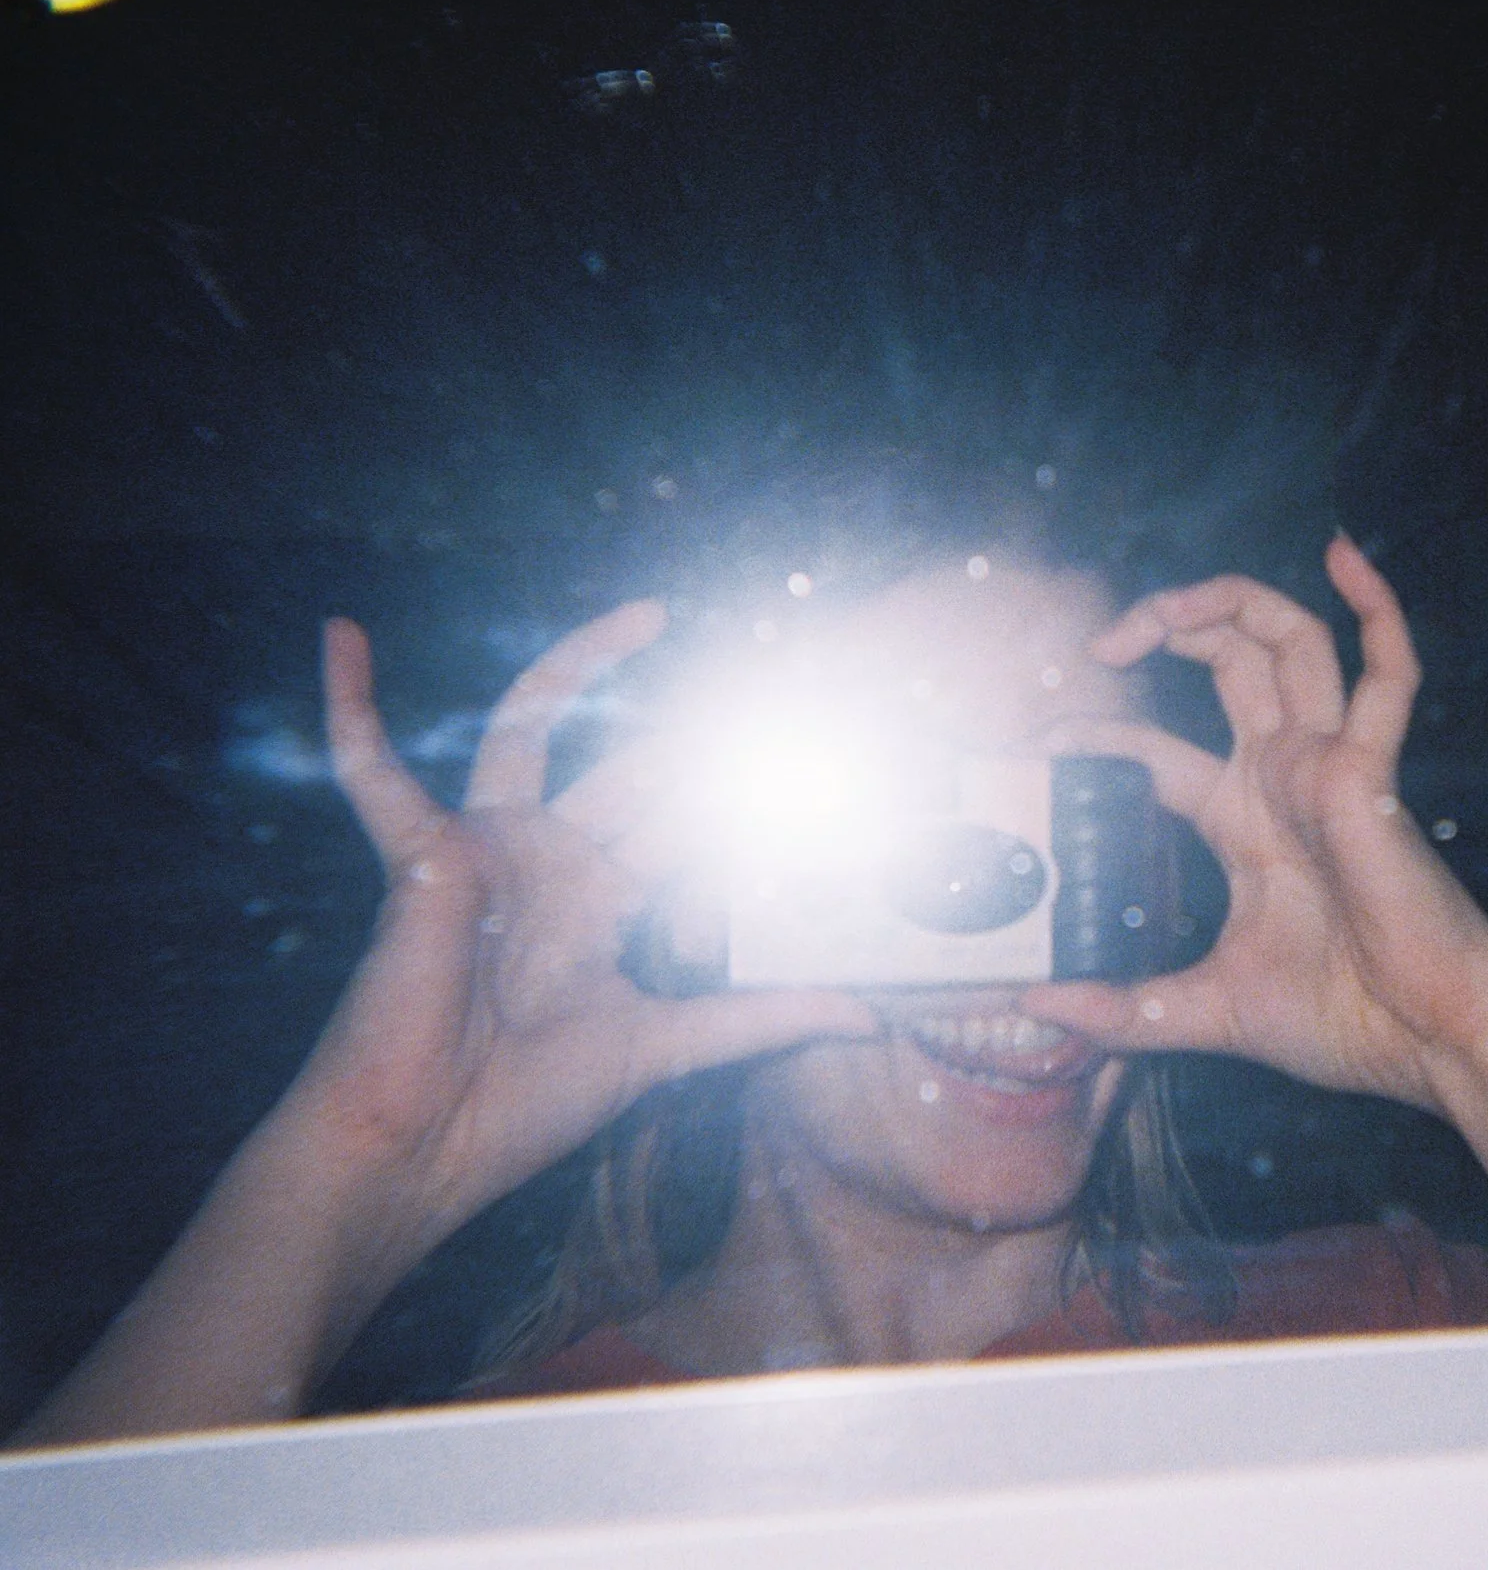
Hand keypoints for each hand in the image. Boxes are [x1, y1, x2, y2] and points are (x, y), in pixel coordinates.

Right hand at [281, 602, 875, 1260]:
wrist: (427, 1148)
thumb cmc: (522, 1104)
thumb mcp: (666, 1047)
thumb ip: (762, 1019)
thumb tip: (867, 1017)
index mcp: (598, 901)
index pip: (685, 822)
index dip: (743, 788)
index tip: (814, 748)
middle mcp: (549, 860)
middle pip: (635, 766)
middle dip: (699, 726)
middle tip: (777, 673)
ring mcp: (485, 849)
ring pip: (539, 727)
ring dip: (584, 665)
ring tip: (652, 616)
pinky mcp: (423, 855)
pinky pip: (372, 768)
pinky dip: (351, 705)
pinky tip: (343, 637)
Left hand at [1020, 536, 1487, 1115]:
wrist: (1425, 1043)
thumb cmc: (1339, 1020)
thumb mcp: (1204, 1010)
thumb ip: (1120, 1010)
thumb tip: (1033, 1005)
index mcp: (1244, 819)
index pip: (1154, 749)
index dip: (1097, 735)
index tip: (1036, 743)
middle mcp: (1284, 775)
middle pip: (1225, 660)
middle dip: (1162, 629)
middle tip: (1099, 647)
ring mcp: (1330, 765)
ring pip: (1289, 641)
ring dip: (1231, 602)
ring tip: (1167, 607)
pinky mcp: (1374, 771)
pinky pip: (1390, 677)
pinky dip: (1378, 609)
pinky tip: (1346, 555)